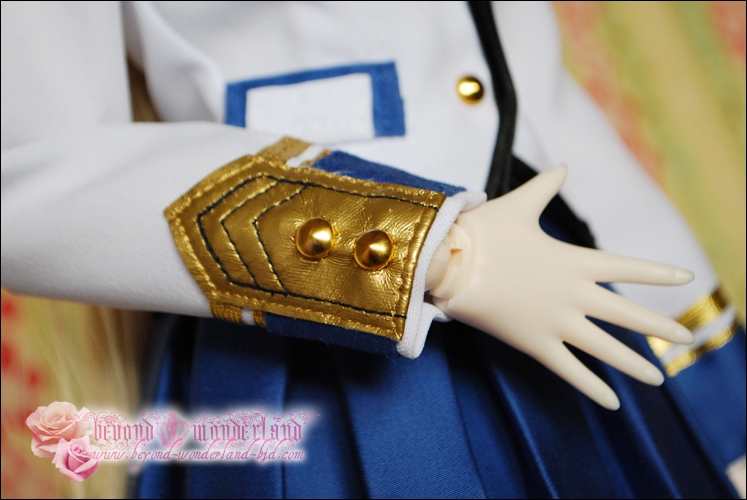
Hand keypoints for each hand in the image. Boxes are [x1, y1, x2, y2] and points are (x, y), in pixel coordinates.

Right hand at [431, 165, 693, 409]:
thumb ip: (545, 187)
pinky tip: (613, 405)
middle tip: (689, 339)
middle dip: (661, 328)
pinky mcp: (533, 343)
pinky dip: (591, 388)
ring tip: (660, 379)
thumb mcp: (518, 204)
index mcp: (573, 261)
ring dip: (635, 365)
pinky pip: (569, 370)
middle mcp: (572, 294)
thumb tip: (563, 166)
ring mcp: (555, 321)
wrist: (449, 261)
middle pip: (627, 315)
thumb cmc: (483, 231)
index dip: (658, 274)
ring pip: (605, 349)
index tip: (687, 279)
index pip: (627, 268)